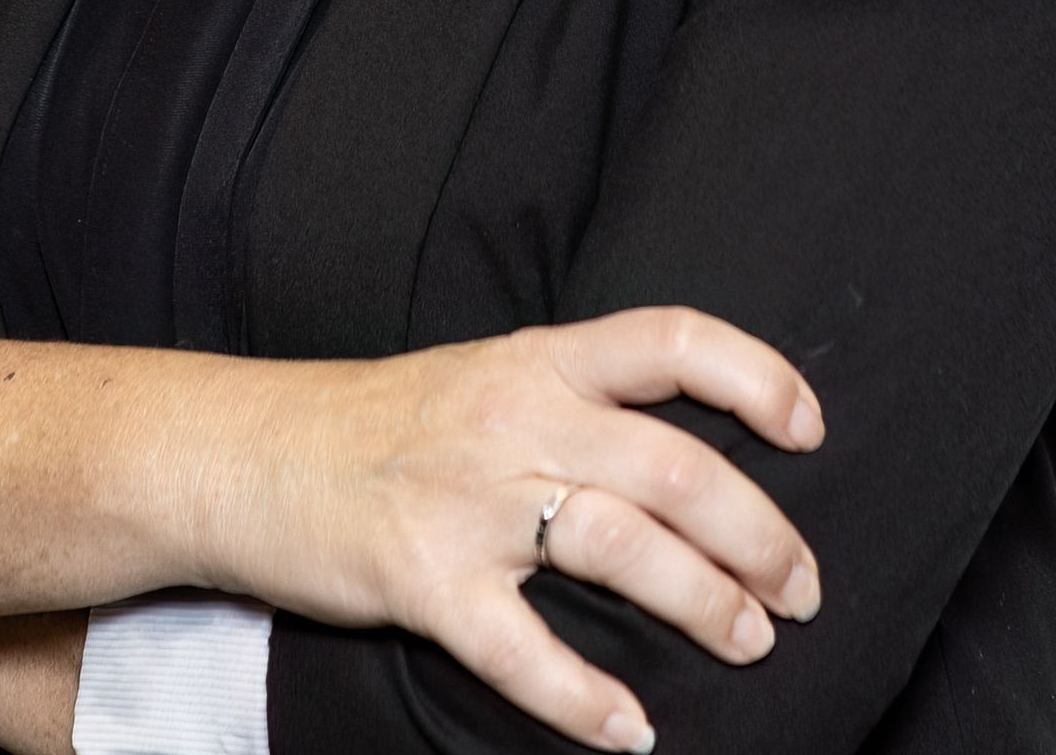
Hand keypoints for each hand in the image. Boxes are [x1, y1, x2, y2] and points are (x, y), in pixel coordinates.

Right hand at [195, 307, 824, 752]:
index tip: (809, 429)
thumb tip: (686, 455)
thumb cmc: (379, 423)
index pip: (672, 340)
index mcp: (538, 359)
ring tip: (749, 643)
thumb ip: (574, 400)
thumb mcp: (485, 377)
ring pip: (621, 546)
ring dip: (704, 605)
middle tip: (803, 590)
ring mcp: (470, 500)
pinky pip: (523, 650)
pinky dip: (587, 700)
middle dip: (760, 534)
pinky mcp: (424, 580)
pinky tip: (631, 730)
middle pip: (674, 466)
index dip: (756, 377)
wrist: (246, 453)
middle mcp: (515, 417)